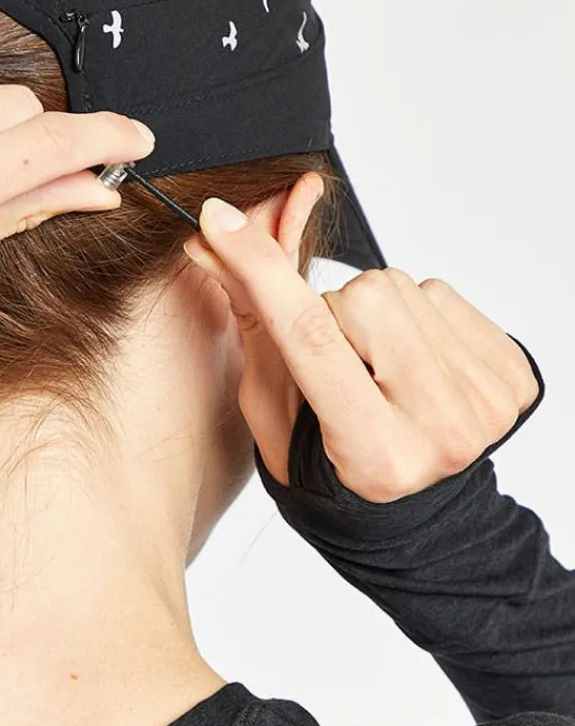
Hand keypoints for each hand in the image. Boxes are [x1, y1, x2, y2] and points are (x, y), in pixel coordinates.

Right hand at [182, 184, 539, 501]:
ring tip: (376, 367)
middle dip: (332, 314)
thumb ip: (253, 326)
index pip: (309, 337)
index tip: (221, 220)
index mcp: (376, 454)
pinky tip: (410, 360)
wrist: (420, 505)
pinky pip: (440, 292)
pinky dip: (413, 316)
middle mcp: (444, 428)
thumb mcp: (276, 413)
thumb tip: (213, 242)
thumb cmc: (336, 465)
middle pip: (359, 297)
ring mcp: (487, 399)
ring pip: (401, 286)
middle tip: (338, 366)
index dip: (260, 271)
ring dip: (373, 314)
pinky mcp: (512, 371)